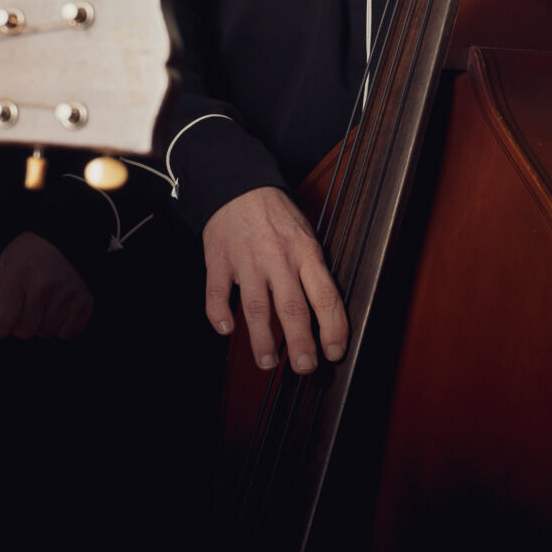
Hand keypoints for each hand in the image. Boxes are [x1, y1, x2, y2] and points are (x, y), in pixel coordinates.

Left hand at [0, 232, 92, 339]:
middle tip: (23, 307)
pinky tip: (57, 308)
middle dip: (19, 324)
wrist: (65, 240)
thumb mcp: (4, 263)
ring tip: (42, 303)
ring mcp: (66, 295)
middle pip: (24, 330)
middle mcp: (44, 285)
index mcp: (19, 273)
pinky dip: (60, 326)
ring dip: (40, 324)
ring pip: (45, 332)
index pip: (4, 317)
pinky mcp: (83, 303)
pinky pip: (66, 333)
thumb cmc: (29, 255)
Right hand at [203, 186, 345, 373]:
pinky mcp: (219, 259)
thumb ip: (311, 270)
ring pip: (255, 306)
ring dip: (261, 337)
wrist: (237, 183)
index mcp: (305, 253)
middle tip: (304, 367)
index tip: (334, 352)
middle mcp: (278, 259)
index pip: (325, 296)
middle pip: (292, 306)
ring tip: (267, 361)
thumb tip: (321, 313)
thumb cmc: (275, 214)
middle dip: (300, 341)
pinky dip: (219, 312)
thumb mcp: (304, 235)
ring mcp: (246, 260)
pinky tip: (225, 328)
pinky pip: (217, 291)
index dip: (333, 328)